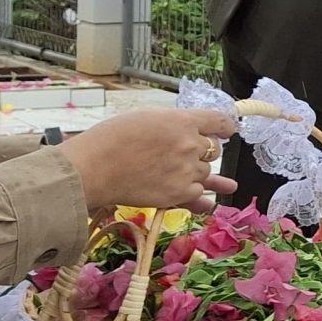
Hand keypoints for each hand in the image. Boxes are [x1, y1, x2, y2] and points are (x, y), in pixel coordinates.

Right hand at [56, 107, 237, 213]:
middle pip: (213, 149)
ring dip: (197, 173)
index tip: (228, 131)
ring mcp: (187, 170)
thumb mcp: (146, 117)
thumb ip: (173, 124)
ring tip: (196, 178)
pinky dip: (201, 199)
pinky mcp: (179, 194)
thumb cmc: (110, 139)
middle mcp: (190, 145)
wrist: (93, 169)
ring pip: (206, 172)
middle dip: (203, 151)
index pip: (219, 121)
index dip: (226, 126)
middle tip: (186, 155)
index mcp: (182, 121)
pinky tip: (210, 203)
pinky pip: (199, 195)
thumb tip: (189, 129)